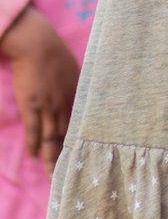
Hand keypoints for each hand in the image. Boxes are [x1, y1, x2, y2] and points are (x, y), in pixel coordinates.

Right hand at [0, 4, 79, 175]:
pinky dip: (34, 143)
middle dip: (68, 156)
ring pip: (51, 137)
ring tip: (52, 174)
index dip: (82, 142)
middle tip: (70, 174)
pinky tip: (35, 156)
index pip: (81, 124)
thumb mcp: (74, 70)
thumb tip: (81, 97)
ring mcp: (47, 105)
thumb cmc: (55, 53)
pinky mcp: (31, 105)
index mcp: (77, 95)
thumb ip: (77, 86)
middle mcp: (65, 104)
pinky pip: (33, 129)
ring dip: (51, 157)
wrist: (37, 44)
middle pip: (67, 135)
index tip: (85, 156)